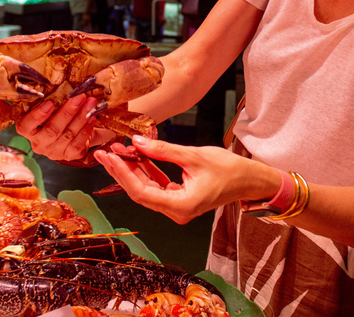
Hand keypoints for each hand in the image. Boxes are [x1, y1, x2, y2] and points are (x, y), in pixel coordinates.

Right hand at [16, 94, 113, 160]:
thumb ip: (52, 99)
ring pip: (67, 134)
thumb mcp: (51, 108)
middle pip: (52, 129)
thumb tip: (65, 82)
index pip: (25, 126)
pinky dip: (87, 128)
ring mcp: (54, 152)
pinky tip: (93, 117)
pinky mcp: (70, 155)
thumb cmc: (58, 115)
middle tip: (79, 96)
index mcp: (28, 131)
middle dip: (67, 111)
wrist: (74, 132)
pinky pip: (78, 142)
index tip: (49, 103)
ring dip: (81, 117)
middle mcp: (39, 144)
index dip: (36, 116)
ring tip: (91, 104)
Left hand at [94, 135, 276, 223]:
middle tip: (104, 152)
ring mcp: (177, 207)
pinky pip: (156, 186)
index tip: (110, 156)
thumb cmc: (229, 169)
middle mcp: (176, 211)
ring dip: (132, 170)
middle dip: (121, 171)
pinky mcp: (178, 199)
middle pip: (139, 192)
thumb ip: (163, 150)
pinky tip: (137, 156)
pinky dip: (146, 171)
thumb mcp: (193, 155)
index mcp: (181, 206)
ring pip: (146, 189)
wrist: (248, 180)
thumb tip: (137, 141)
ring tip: (116, 151)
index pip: (142, 192)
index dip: (123, 174)